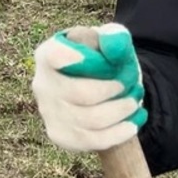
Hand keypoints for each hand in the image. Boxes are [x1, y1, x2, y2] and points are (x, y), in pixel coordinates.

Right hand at [31, 23, 146, 152]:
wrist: (94, 90)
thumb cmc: (100, 60)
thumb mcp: (108, 40)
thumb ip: (114, 36)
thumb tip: (114, 44)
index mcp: (47, 54)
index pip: (58, 57)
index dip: (88, 61)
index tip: (113, 64)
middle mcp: (42, 84)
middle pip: (82, 94)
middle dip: (116, 91)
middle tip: (135, 87)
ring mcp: (48, 113)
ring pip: (91, 120)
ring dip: (121, 111)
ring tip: (135, 102)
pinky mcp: (60, 136)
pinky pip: (93, 140)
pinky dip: (119, 132)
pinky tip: (133, 122)